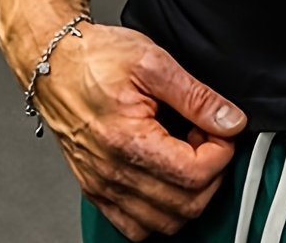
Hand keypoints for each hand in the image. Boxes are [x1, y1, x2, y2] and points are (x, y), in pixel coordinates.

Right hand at [32, 23, 247, 239]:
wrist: (55, 64)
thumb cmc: (95, 59)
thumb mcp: (153, 61)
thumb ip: (196, 96)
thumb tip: (230, 121)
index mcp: (127, 141)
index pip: (196, 175)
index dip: (222, 152)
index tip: (222, 129)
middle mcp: (111, 173)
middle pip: (185, 206)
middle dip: (210, 173)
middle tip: (206, 138)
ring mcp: (101, 186)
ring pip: (163, 224)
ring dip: (187, 194)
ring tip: (186, 154)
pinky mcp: (94, 190)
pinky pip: (134, 227)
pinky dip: (159, 211)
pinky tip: (165, 175)